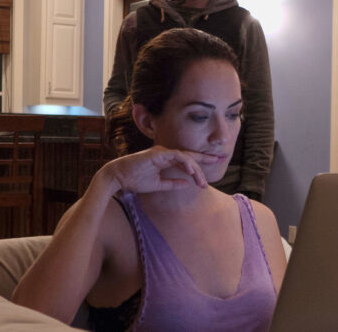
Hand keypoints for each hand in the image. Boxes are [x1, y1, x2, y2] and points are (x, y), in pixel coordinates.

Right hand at [99, 146, 218, 193]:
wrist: (119, 178)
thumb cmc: (135, 180)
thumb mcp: (158, 185)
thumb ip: (172, 184)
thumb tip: (187, 185)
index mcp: (167, 159)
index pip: (188, 160)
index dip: (202, 162)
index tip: (216, 163)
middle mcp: (166, 153)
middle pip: (190, 156)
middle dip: (206, 159)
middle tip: (219, 160)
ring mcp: (162, 152)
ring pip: (185, 157)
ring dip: (196, 170)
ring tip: (202, 181)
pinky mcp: (157, 153)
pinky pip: (176, 156)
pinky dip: (185, 163)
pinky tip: (192, 172)